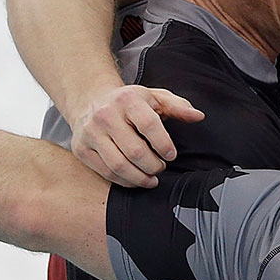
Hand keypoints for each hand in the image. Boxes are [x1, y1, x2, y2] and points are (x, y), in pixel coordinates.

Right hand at [68, 85, 203, 187]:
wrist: (90, 101)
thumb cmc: (129, 102)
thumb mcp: (154, 98)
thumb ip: (178, 107)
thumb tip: (198, 116)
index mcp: (127, 100)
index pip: (149, 126)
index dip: (164, 145)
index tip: (171, 155)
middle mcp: (105, 115)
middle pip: (135, 151)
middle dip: (153, 165)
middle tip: (161, 168)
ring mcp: (90, 133)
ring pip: (119, 165)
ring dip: (140, 178)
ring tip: (152, 179)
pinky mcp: (81, 149)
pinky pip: (106, 172)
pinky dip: (124, 181)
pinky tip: (136, 180)